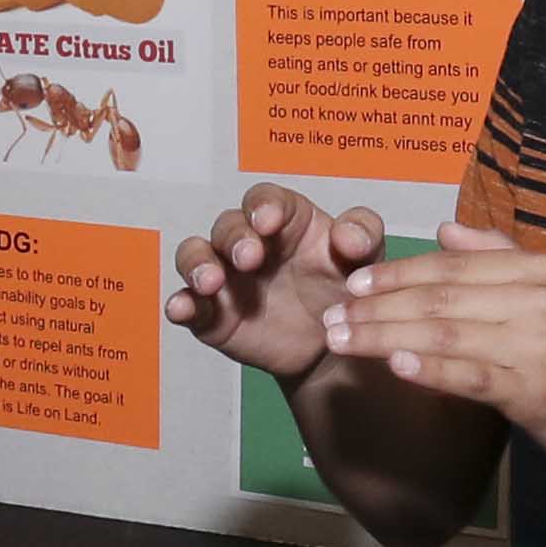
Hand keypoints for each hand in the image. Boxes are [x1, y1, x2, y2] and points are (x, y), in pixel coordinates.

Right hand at [167, 185, 388, 377]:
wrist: (332, 347)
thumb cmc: (343, 289)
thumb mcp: (364, 259)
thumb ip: (363, 236)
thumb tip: (347, 237)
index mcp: (285, 221)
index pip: (265, 199)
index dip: (263, 206)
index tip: (269, 221)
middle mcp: (248, 242)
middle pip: (228, 226)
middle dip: (234, 238)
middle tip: (249, 258)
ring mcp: (226, 277)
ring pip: (195, 256)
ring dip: (197, 263)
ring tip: (210, 282)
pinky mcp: (211, 313)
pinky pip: (188, 304)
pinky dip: (181, 304)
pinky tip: (182, 309)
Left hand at [329, 223, 545, 491]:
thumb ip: (498, 258)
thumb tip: (445, 229)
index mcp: (536, 269)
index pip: (450, 266)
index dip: (394, 273)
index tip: (348, 283)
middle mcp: (536, 296)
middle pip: (439, 296)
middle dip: (376, 305)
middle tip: (329, 317)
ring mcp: (537, 341)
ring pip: (444, 331)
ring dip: (385, 335)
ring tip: (341, 340)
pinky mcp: (534, 388)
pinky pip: (470, 374)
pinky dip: (430, 368)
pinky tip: (395, 366)